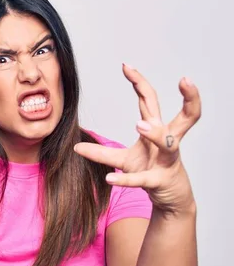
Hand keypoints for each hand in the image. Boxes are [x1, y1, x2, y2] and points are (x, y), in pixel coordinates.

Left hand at [74, 64, 201, 212]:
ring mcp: (167, 161)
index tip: (125, 65)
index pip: (151, 100)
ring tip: (139, 125)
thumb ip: (101, 152)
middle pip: (184, 116)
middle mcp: (167, 142)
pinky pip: (143, 179)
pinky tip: (109, 179)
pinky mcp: (159, 181)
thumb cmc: (151, 171)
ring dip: (155, 133)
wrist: (170, 200)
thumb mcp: (124, 160)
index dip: (139, 82)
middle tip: (184, 78)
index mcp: (157, 130)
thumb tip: (75, 146)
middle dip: (189, 97)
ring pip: (168, 143)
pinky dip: (126, 179)